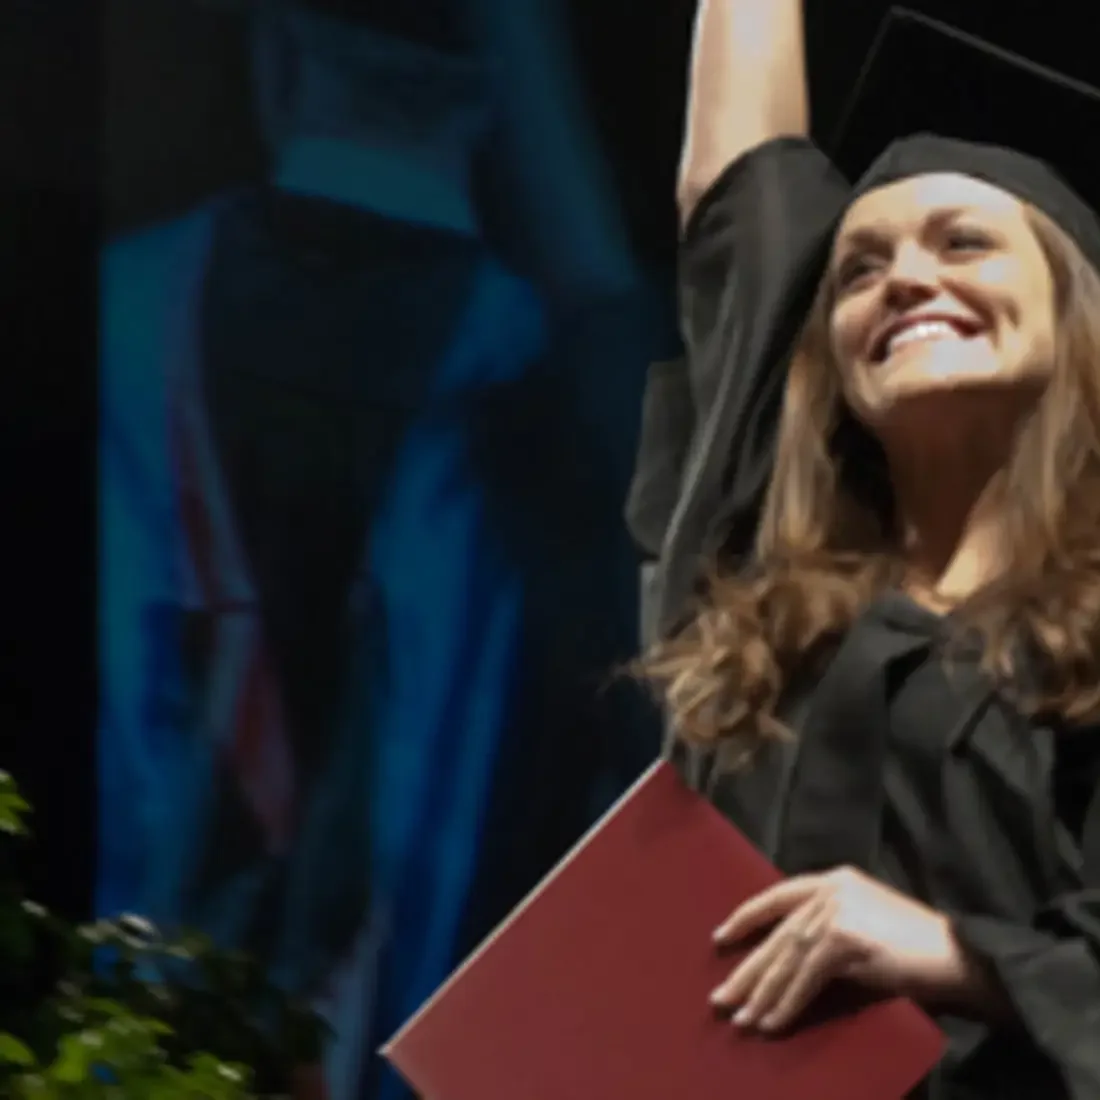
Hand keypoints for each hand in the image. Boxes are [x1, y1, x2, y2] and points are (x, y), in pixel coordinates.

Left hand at [708, 867, 968, 1032]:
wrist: (958, 956)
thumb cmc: (915, 948)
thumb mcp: (863, 923)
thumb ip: (827, 927)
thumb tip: (785, 960)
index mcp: (833, 879)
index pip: (778, 895)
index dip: (746, 917)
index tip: (720, 937)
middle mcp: (830, 889)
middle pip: (778, 934)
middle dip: (748, 970)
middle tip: (721, 998)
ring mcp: (837, 911)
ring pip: (787, 958)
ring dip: (762, 993)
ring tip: (740, 1018)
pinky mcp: (845, 939)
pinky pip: (806, 978)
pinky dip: (787, 1003)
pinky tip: (771, 1022)